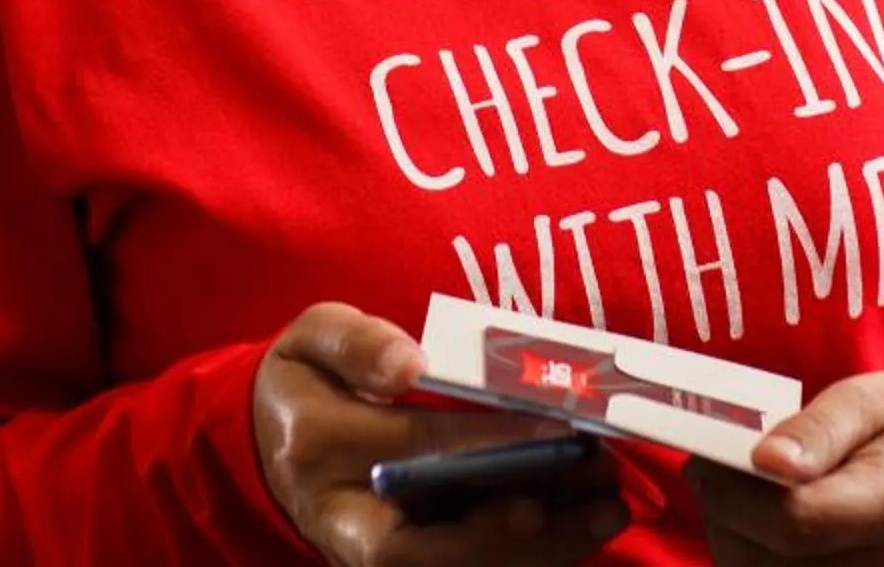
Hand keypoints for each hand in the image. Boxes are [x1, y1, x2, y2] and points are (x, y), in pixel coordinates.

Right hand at [251, 301, 629, 566]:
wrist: (276, 442)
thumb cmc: (309, 380)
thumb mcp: (314, 339)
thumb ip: (358, 344)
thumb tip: (409, 364)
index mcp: (320, 448)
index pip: (412, 449)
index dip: (484, 442)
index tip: (557, 429)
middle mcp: (344, 518)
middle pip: (430, 549)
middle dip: (519, 530)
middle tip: (599, 497)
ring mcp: (372, 553)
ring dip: (538, 552)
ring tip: (608, 514)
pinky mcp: (407, 562)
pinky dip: (529, 559)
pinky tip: (585, 531)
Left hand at [690, 372, 883, 566]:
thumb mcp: (872, 399)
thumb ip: (819, 428)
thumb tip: (763, 460)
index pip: (795, 520)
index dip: (735, 494)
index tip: (708, 458)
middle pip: (770, 563)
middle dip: (723, 516)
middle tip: (712, 470)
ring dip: (731, 541)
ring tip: (733, 496)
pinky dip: (753, 561)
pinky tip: (753, 527)